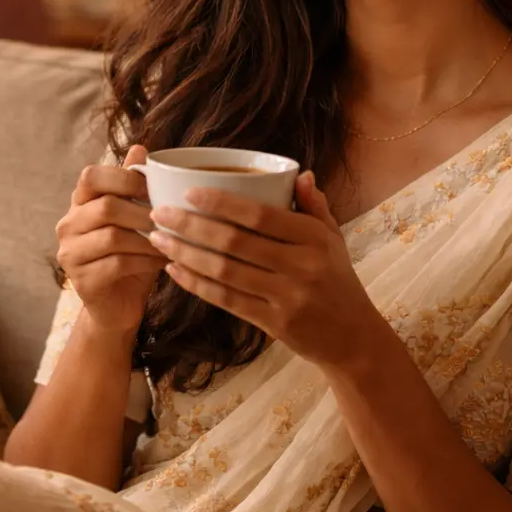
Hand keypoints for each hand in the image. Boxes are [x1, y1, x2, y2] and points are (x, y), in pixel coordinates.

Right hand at [55, 145, 165, 337]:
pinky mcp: (81, 280)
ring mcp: (70, 254)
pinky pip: (117, 264)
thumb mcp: (135, 218)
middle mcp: (68, 225)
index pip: (90, 176)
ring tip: (171, 242)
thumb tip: (141, 147)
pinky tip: (161, 262)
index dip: (123, 177)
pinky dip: (145, 261)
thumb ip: (134, 186)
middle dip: (143, 212)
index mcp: (79, 204)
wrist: (118, 307)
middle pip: (106, 206)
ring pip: (113, 236)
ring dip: (148, 239)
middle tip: (169, 220)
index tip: (152, 188)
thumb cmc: (130, 256)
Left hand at [148, 170, 380, 368]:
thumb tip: (300, 174)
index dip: (221, 203)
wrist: (353, 337)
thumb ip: (315, 206)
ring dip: (186, 254)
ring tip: (158, 239)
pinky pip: (227, 300)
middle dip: (190, 226)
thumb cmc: (337, 279)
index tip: (188, 192)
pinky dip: (197, 284)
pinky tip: (174, 271)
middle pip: (235, 242)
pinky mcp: (275, 323)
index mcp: (314, 238)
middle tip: (159, 213)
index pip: (261, 215)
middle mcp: (301, 266)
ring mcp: (287, 297)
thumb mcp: (333, 239)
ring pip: (225, 271)